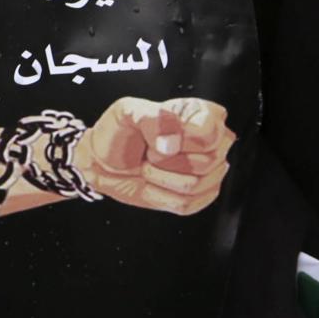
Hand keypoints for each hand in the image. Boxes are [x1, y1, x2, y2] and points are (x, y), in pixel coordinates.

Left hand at [78, 97, 233, 215]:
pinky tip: (153, 182)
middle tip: (150, 151)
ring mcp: (210, 170)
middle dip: (166, 160)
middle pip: (206, 161)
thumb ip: (152, 118)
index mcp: (200, 113)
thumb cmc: (120, 133)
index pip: (210, 131)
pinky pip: (187, 204)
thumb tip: (172, 142)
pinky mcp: (202, 195)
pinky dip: (161, 196)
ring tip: (150, 165)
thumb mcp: (128, 113)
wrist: (106, 163)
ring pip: (196, 184)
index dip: (181, 139)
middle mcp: (212, 141)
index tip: (158, 139)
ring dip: (161, 178)